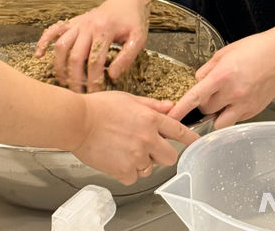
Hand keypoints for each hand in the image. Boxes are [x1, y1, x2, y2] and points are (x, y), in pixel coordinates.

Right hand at [35, 0, 148, 92]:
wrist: (125, 0)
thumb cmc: (132, 20)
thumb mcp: (138, 38)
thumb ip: (127, 57)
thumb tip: (112, 75)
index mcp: (104, 29)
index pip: (95, 61)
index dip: (93, 80)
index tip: (95, 94)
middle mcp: (87, 25)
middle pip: (75, 56)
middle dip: (75, 78)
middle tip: (78, 94)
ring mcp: (78, 23)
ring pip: (61, 45)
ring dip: (60, 66)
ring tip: (63, 82)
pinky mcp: (72, 21)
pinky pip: (54, 30)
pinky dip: (44, 41)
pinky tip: (39, 54)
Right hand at [73, 91, 198, 184]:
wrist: (77, 121)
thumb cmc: (99, 107)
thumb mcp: (128, 99)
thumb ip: (151, 105)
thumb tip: (170, 106)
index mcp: (150, 118)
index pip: (179, 131)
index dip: (191, 139)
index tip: (197, 144)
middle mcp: (147, 138)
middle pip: (170, 157)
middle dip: (161, 154)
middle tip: (147, 148)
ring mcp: (137, 156)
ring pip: (150, 168)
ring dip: (141, 162)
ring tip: (123, 149)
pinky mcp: (124, 171)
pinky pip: (133, 177)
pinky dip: (126, 172)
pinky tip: (115, 158)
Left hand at [168, 30, 274, 128]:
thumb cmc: (254, 48)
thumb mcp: (224, 52)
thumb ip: (207, 69)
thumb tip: (197, 81)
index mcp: (221, 76)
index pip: (194, 97)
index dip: (180, 110)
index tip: (170, 118)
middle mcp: (232, 93)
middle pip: (205, 110)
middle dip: (203, 103)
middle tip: (211, 90)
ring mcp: (244, 104)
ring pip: (219, 121)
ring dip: (216, 113)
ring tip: (223, 98)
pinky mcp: (254, 111)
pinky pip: (235, 119)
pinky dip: (231, 113)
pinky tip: (237, 98)